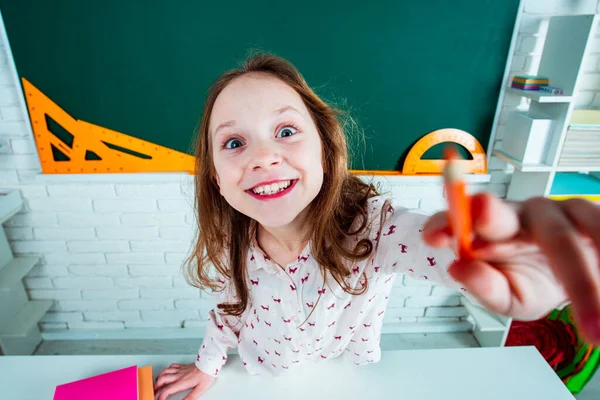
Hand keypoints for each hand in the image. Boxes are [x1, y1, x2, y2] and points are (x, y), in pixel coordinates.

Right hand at [154, 363, 215, 399]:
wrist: (209, 363)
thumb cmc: (206, 375)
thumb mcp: (200, 390)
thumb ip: (190, 397)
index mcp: (182, 382)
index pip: (167, 390)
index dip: (160, 396)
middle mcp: (179, 375)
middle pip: (162, 380)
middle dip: (155, 387)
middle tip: (153, 392)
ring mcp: (180, 369)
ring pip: (165, 371)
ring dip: (158, 377)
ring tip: (156, 382)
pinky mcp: (183, 366)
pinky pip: (172, 366)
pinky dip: (167, 369)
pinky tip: (167, 372)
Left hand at [423, 192, 599, 344]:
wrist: (580, 279)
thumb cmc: (532, 280)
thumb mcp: (508, 296)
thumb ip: (484, 287)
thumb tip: (460, 269)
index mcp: (490, 230)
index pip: (458, 220)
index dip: (444, 224)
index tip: (434, 237)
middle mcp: (521, 214)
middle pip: (503, 215)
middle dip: (491, 214)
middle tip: (482, 210)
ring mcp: (558, 211)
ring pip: (561, 234)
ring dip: (574, 271)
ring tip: (589, 313)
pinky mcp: (592, 215)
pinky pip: (597, 230)